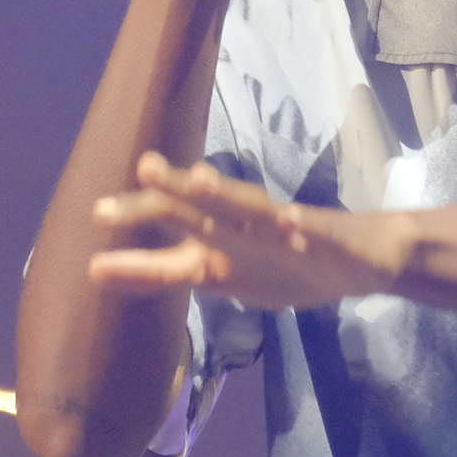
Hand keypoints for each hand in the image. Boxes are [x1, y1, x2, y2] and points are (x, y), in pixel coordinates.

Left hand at [87, 152, 413, 309]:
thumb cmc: (282, 262)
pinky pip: (307, 230)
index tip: (97, 227)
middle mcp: (242, 230)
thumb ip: (163, 271)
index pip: (171, 238)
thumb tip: (99, 268)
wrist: (359, 258)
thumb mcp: (220, 275)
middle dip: (169, 199)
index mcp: (217, 244)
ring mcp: (282, 230)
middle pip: (201, 212)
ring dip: (226, 196)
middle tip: (131, 180)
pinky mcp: (320, 235)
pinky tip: (286, 219)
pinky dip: (296, 225)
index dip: (139, 237)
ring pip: (249, 211)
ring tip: (200, 182)